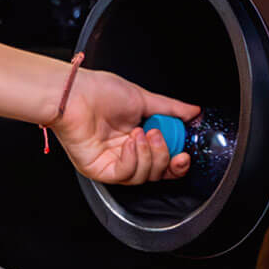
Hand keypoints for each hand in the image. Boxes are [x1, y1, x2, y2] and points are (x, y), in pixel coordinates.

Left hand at [53, 68, 195, 183]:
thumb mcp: (143, 99)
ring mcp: (111, 163)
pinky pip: (125, 174)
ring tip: (141, 133)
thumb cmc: (98, 92)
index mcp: (136, 139)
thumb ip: (170, 109)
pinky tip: (130, 141)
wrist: (74, 93)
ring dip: (148, 154)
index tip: (184, 154)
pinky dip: (133, 159)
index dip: (176, 162)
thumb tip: (193, 112)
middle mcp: (124, 154)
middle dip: (164, 156)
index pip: (163, 161)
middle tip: (158, 135)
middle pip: (156, 173)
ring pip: (143, 176)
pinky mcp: (98, 169)